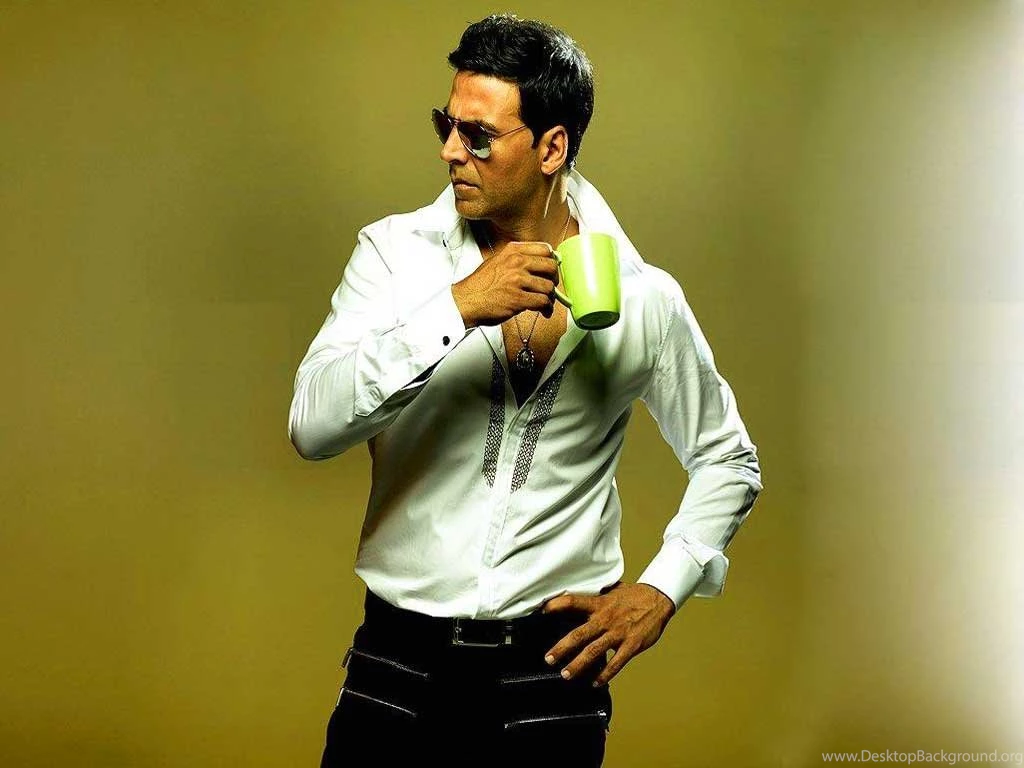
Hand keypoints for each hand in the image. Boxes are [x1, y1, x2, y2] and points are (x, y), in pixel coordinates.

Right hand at [451, 241, 558, 326]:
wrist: (466, 301)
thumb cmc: (479, 285)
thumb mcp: (497, 261)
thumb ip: (515, 260)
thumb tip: (536, 263)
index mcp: (512, 251)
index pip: (544, 249)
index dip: (552, 260)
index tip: (552, 269)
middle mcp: (516, 262)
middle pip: (551, 266)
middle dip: (554, 279)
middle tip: (551, 286)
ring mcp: (518, 280)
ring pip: (548, 286)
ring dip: (551, 297)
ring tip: (547, 302)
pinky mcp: (518, 298)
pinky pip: (542, 301)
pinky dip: (546, 308)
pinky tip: (543, 311)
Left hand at [541, 581, 675, 686]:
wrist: (658, 599)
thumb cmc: (632, 595)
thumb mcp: (610, 591)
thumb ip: (593, 598)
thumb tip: (572, 600)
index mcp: (599, 603)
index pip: (573, 602)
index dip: (557, 605)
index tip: (542, 611)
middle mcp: (606, 618)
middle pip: (579, 634)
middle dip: (562, 648)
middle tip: (549, 659)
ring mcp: (618, 633)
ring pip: (594, 651)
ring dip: (578, 664)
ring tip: (566, 674)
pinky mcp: (632, 645)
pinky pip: (616, 663)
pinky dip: (605, 674)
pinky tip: (595, 682)